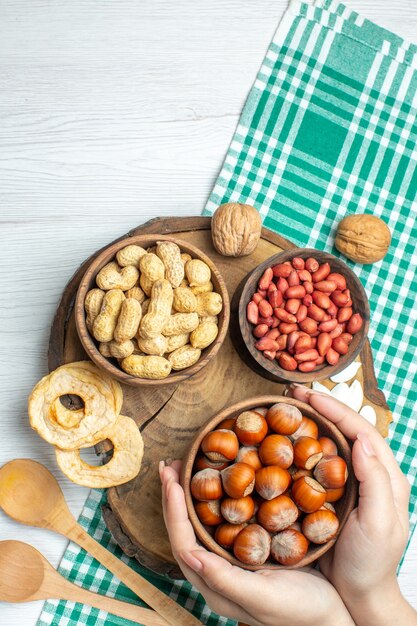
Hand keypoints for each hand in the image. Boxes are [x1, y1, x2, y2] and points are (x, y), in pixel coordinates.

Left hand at [160, 460, 353, 625]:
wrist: (331, 617)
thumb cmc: (300, 610)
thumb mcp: (263, 597)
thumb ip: (227, 579)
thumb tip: (192, 557)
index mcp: (215, 585)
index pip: (183, 542)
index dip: (174, 511)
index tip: (172, 479)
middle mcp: (216, 572)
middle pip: (185, 530)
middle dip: (174, 497)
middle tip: (170, 465)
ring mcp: (231, 560)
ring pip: (200, 524)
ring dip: (189, 496)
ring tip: (183, 468)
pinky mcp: (247, 550)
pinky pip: (222, 520)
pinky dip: (214, 498)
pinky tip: (218, 481)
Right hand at [288, 384, 415, 625]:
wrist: (360, 596)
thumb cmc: (372, 563)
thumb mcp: (380, 524)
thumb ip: (376, 481)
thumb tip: (362, 439)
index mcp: (386, 475)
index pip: (360, 430)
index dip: (335, 408)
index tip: (309, 394)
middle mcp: (370, 473)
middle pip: (346, 428)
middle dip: (321, 406)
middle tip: (293, 392)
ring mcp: (351, 483)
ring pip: (333, 441)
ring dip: (312, 420)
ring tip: (288, 406)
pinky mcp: (333, 493)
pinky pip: (320, 461)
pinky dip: (304, 444)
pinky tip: (286, 440)